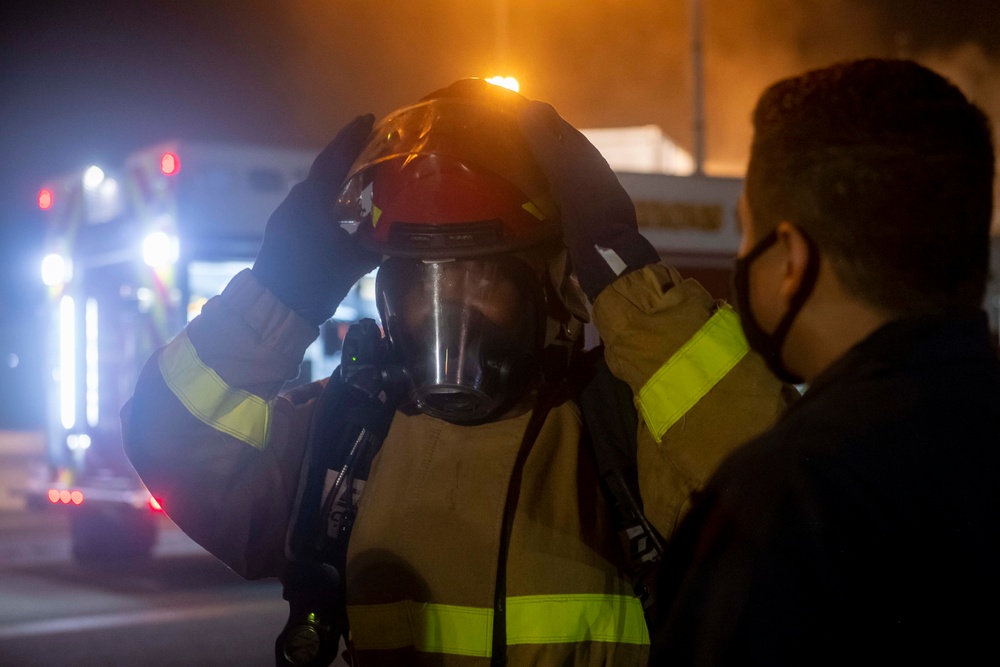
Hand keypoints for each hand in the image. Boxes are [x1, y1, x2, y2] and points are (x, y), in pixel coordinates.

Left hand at [252, 114, 380, 325]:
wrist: (274, 308)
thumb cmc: (314, 282)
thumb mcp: (353, 261)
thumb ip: (375, 240)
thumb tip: (397, 226)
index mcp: (312, 201)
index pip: (334, 158)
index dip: (352, 137)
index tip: (369, 120)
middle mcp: (297, 201)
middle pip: (326, 170)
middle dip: (350, 156)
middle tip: (375, 147)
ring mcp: (287, 214)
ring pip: (318, 188)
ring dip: (340, 180)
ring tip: (366, 179)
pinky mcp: (284, 228)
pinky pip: (311, 204)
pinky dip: (330, 199)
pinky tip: (347, 209)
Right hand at [519, 102, 659, 300]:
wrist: (608, 258)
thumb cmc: (589, 213)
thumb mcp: (566, 175)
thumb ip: (549, 144)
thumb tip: (530, 106)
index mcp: (587, 158)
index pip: (560, 129)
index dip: (538, 120)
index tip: (511, 114)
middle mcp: (590, 174)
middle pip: (560, 151)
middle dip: (536, 143)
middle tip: (504, 140)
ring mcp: (588, 197)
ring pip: (559, 174)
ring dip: (539, 168)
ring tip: (511, 167)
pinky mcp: (581, 218)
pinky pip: (558, 196)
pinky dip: (543, 191)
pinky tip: (530, 197)